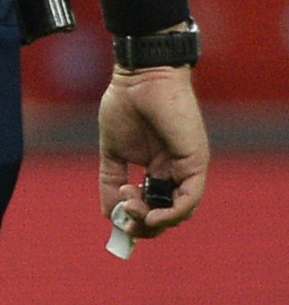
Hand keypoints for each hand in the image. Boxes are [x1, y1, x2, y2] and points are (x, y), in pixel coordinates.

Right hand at [99, 65, 208, 241]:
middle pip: (168, 213)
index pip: (153, 205)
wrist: (140, 79)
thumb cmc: (125, 106)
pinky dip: (172, 213)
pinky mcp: (195, 162)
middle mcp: (175, 171)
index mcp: (157, 169)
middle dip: (145, 226)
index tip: (117, 220)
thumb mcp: (111, 153)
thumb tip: (109, 215)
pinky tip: (151, 214)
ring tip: (134, 211)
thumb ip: (110, 183)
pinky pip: (190, 198)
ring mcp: (187, 167)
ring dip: (156, 221)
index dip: (136, 219)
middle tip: (125, 221)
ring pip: (181, 211)